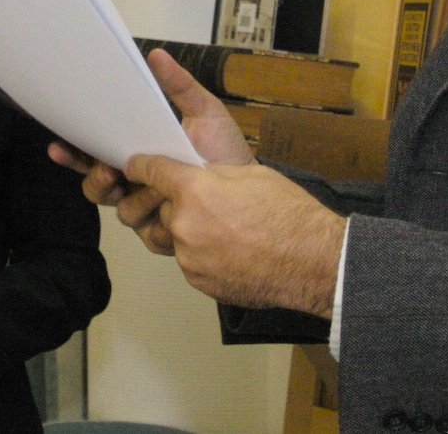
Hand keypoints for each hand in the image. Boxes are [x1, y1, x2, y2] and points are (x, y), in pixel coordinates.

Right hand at [48, 48, 254, 255]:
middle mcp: (136, 184)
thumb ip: (179, 85)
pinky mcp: (165, 234)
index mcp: (138, 155)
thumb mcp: (204, 112)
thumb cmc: (226, 151)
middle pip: (96, 187)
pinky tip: (167, 212)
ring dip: (134, 199)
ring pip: (121, 211)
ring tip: (153, 189)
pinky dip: (157, 222)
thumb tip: (155, 55)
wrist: (254, 190)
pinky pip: (148, 234)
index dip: (74, 152)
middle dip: (95, 179)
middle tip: (107, 170)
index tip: (59, 144)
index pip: (95, 154)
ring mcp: (149, 210)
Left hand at [123, 153, 345, 317]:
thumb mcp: (250, 175)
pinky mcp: (199, 282)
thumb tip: (195, 175)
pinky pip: (191, 261)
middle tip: (211, 204)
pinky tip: (232, 249)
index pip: (152, 171)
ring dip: (192, 231)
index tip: (135, 166)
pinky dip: (204, 254)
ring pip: (177, 237)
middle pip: (164, 208)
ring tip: (228, 230)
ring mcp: (190, 258)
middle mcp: (185, 225)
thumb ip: (212, 175)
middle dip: (179, 203)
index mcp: (195, 191)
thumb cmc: (288, 215)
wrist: (312, 261)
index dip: (142, 166)